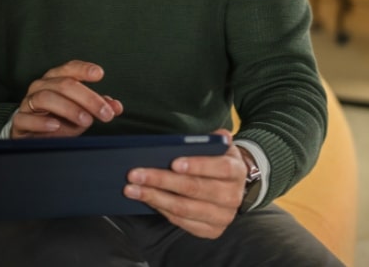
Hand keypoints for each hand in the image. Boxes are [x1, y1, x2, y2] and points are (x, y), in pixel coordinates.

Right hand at [11, 60, 122, 138]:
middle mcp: (40, 87)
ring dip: (69, 108)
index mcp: (55, 80)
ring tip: (86, 120)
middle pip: (63, 84)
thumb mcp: (81, 112)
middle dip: (88, 98)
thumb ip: (98, 107)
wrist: (32, 136)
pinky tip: (56, 125)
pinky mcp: (19, 121)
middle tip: (104, 113)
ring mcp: (28, 103)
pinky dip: (41, 121)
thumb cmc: (58, 119)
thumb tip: (116, 106)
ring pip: (46, 97)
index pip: (69, 68)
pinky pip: (26, 117)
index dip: (83, 69)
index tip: (99, 74)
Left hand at [122, 129, 246, 238]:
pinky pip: (181, 221)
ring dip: (154, 198)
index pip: (220, 168)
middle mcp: (232, 197)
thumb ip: (210, 140)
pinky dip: (161, 209)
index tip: (173, 163)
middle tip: (135, 174)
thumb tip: (201, 138)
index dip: (197, 165)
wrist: (231, 187)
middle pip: (195, 189)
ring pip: (183, 208)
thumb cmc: (216, 161)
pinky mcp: (211, 231)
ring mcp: (222, 217)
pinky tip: (145, 199)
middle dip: (162, 181)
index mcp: (237, 171)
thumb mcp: (218, 147)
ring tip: (132, 189)